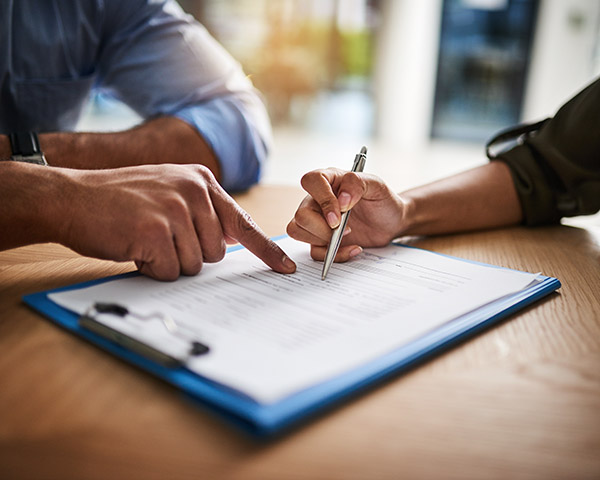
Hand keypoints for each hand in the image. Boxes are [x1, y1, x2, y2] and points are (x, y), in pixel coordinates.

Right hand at [60, 164, 295, 279]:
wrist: (71, 197)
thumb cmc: (119, 201)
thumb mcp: (168, 192)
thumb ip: (202, 211)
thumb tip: (230, 239)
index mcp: (201, 181)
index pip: (243, 222)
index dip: (265, 250)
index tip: (285, 269)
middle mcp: (193, 191)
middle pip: (216, 252)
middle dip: (189, 255)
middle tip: (159, 238)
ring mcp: (175, 209)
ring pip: (195, 265)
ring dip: (169, 262)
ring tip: (144, 239)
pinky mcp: (155, 230)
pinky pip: (171, 272)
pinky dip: (153, 269)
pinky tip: (134, 247)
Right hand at [287, 168, 406, 261]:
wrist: (391, 222)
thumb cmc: (382, 200)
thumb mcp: (376, 186)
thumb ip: (357, 184)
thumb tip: (342, 200)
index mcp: (329, 180)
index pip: (310, 181)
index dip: (323, 200)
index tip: (339, 216)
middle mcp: (317, 200)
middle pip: (301, 214)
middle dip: (322, 228)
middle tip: (347, 229)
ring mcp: (316, 220)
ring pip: (297, 231)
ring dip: (323, 240)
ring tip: (348, 236)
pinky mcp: (320, 239)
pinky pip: (314, 251)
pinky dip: (333, 255)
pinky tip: (352, 248)